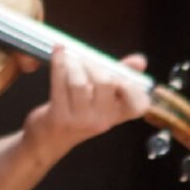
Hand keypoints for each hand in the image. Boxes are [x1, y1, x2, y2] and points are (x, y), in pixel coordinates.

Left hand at [23, 45, 146, 159]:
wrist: (50, 138)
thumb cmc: (80, 110)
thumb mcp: (104, 96)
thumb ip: (122, 76)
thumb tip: (140, 61)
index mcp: (119, 114)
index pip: (139, 104)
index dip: (133, 86)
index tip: (118, 73)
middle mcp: (103, 120)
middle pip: (106, 82)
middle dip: (94, 64)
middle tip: (85, 58)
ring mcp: (80, 120)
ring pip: (79, 82)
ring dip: (73, 63)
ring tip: (70, 57)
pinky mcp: (58, 117)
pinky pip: (58, 84)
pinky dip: (58, 64)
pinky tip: (58, 52)